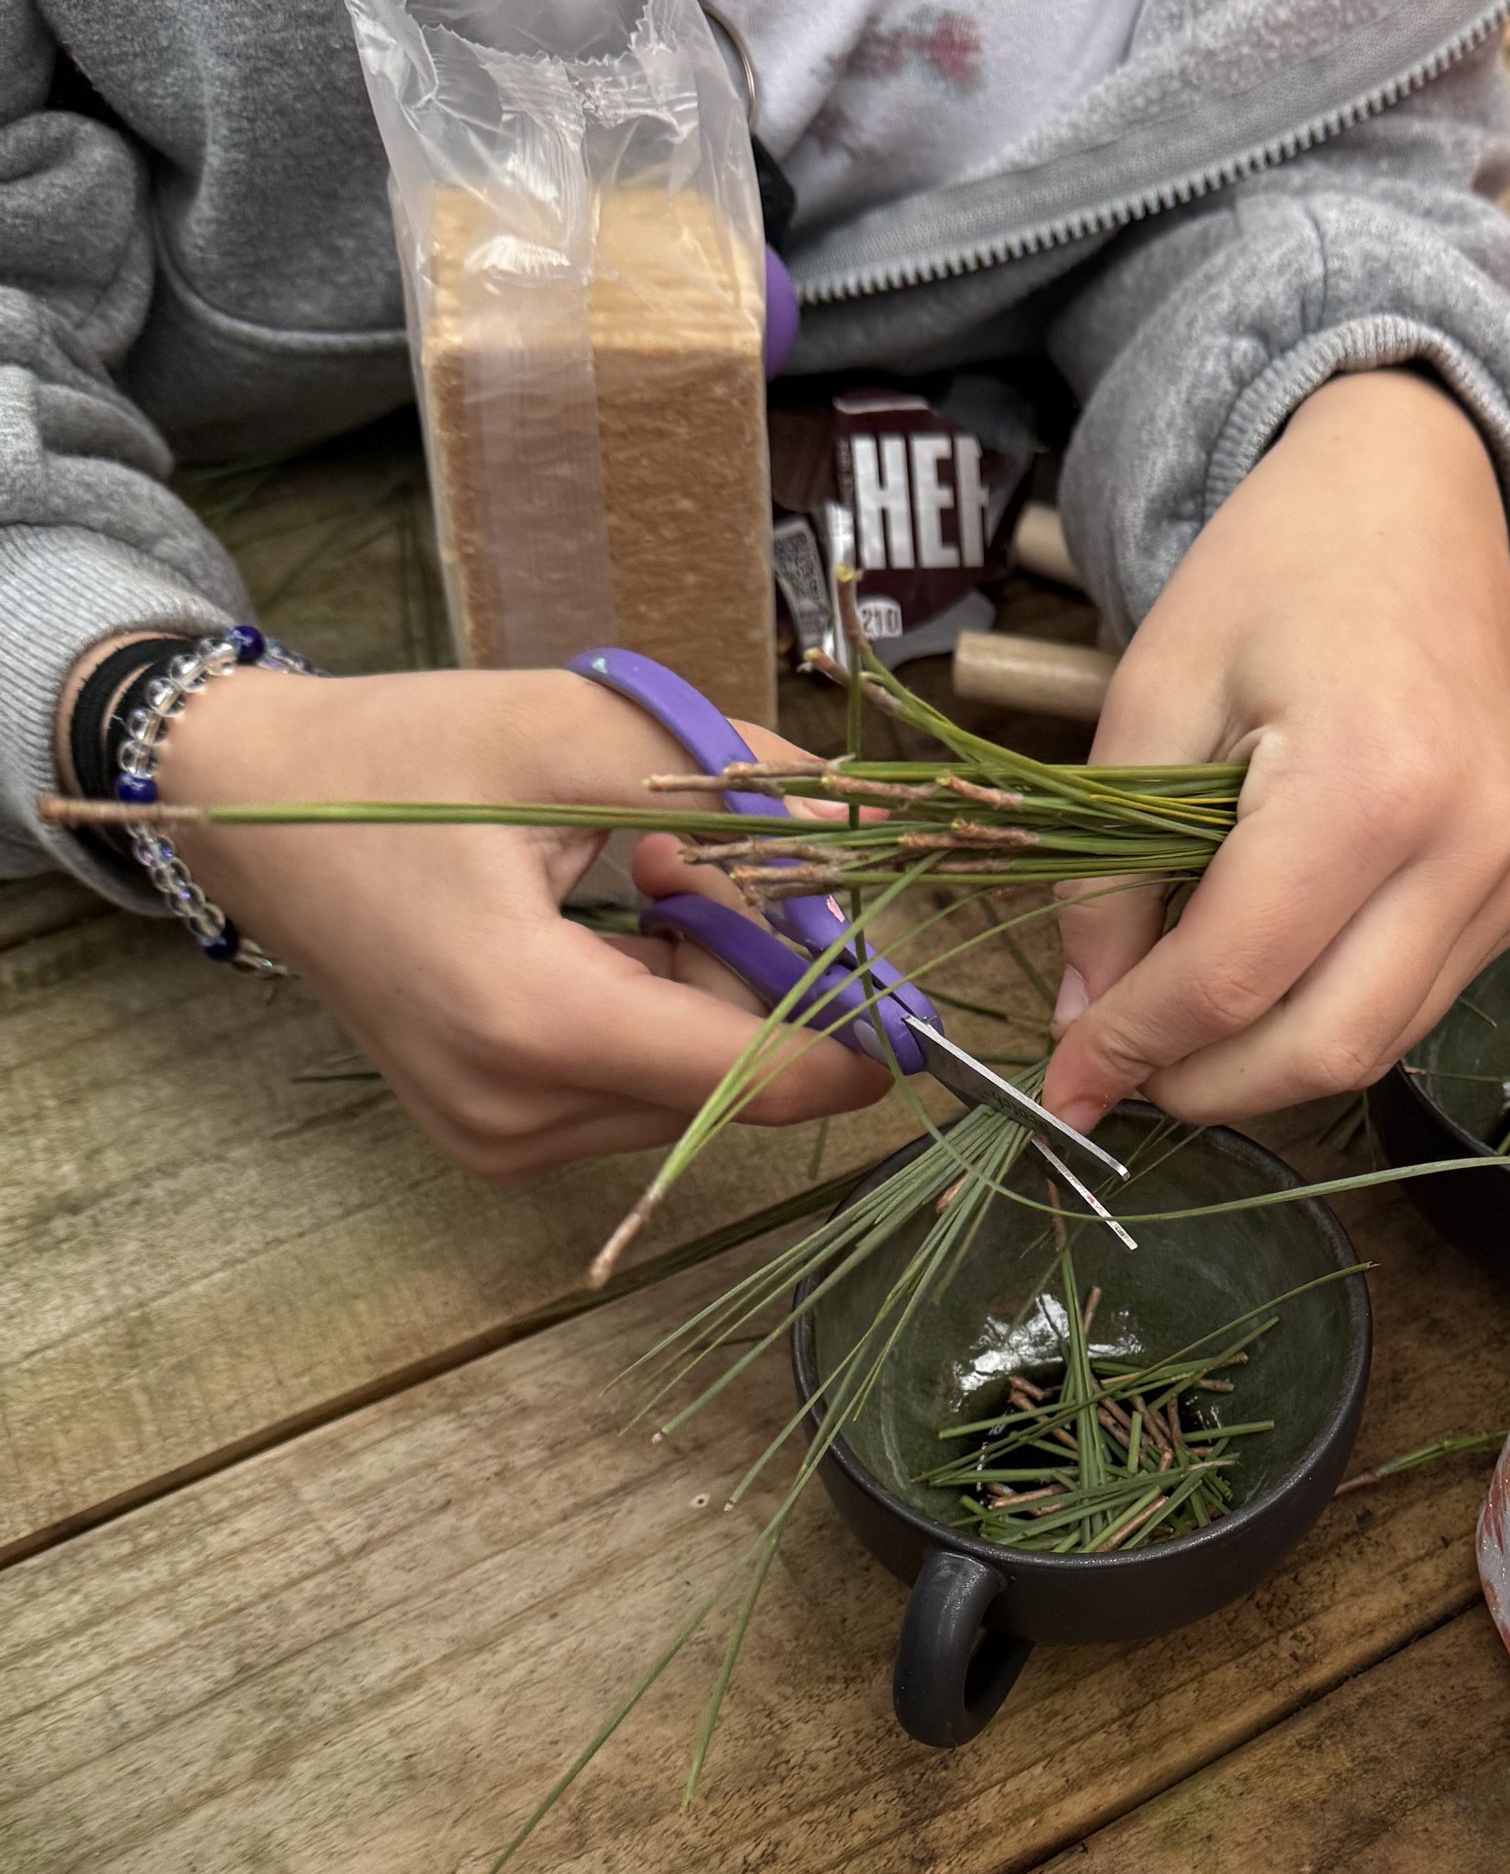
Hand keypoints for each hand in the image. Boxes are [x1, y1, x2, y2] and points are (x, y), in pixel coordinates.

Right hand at [76, 660, 886, 1176]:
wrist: (250, 812)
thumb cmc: (400, 760)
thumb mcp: (571, 731)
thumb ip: (727, 776)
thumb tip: (860, 820)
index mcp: (533, 1021)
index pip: (757, 1073)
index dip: (853, 1025)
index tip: (895, 958)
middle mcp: (516, 1113)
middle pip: (732, 1080)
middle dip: (756, 970)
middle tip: (687, 855)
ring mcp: (499, 1142)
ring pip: (694, 1090)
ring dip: (705, 989)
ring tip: (632, 879)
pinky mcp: (495, 1141)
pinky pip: (640, 1093)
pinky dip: (658, 1013)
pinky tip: (603, 930)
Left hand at [1042, 369, 1509, 1130]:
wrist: (1419, 500)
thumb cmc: (1278, 572)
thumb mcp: (1153, 694)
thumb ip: (1106, 866)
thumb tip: (1082, 1017)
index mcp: (1369, 785)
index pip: (1234, 978)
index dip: (1134, 1047)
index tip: (1063, 1084)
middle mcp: (1466, 848)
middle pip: (1321, 1049)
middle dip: (1202, 1085)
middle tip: (1118, 1071)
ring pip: (1375, 1049)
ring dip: (1262, 1067)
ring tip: (1175, 1025)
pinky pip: (1415, 1005)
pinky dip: (1324, 1020)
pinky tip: (1262, 975)